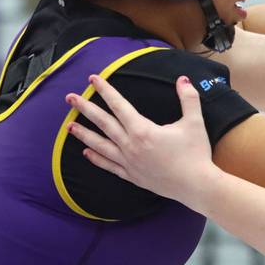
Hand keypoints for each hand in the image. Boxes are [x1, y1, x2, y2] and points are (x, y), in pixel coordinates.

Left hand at [65, 75, 216, 202]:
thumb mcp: (194, 122)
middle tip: (70, 98)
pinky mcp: (132, 175)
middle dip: (85, 108)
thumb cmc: (195, 153)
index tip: (93, 79)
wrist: (195, 185)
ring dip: (84, 134)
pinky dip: (96, 159)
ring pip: (100, 145)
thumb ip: (188, 98)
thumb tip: (183, 79)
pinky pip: (109, 165)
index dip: (105, 90)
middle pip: (103, 123)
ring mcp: (129, 162)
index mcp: (143, 130)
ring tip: (69, 126)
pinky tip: (86, 153)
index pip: (119, 105)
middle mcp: (130, 146)